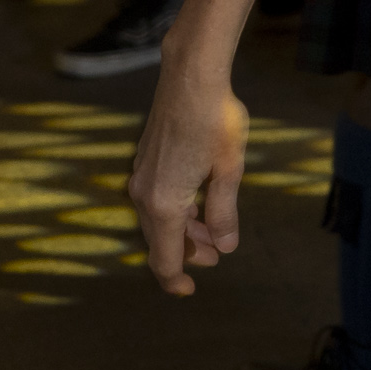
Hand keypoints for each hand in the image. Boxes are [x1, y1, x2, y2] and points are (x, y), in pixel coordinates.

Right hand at [128, 77, 251, 295]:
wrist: (190, 78)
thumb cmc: (216, 121)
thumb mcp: (229, 171)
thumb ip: (223, 212)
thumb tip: (224, 246)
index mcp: (164, 203)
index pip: (164, 257)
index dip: (176, 278)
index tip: (189, 291)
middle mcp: (144, 193)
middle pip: (161, 239)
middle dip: (187, 253)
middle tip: (215, 258)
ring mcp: (141, 176)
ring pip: (159, 218)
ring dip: (184, 230)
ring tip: (212, 234)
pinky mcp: (145, 161)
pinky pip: (157, 198)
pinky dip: (177, 209)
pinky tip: (198, 202)